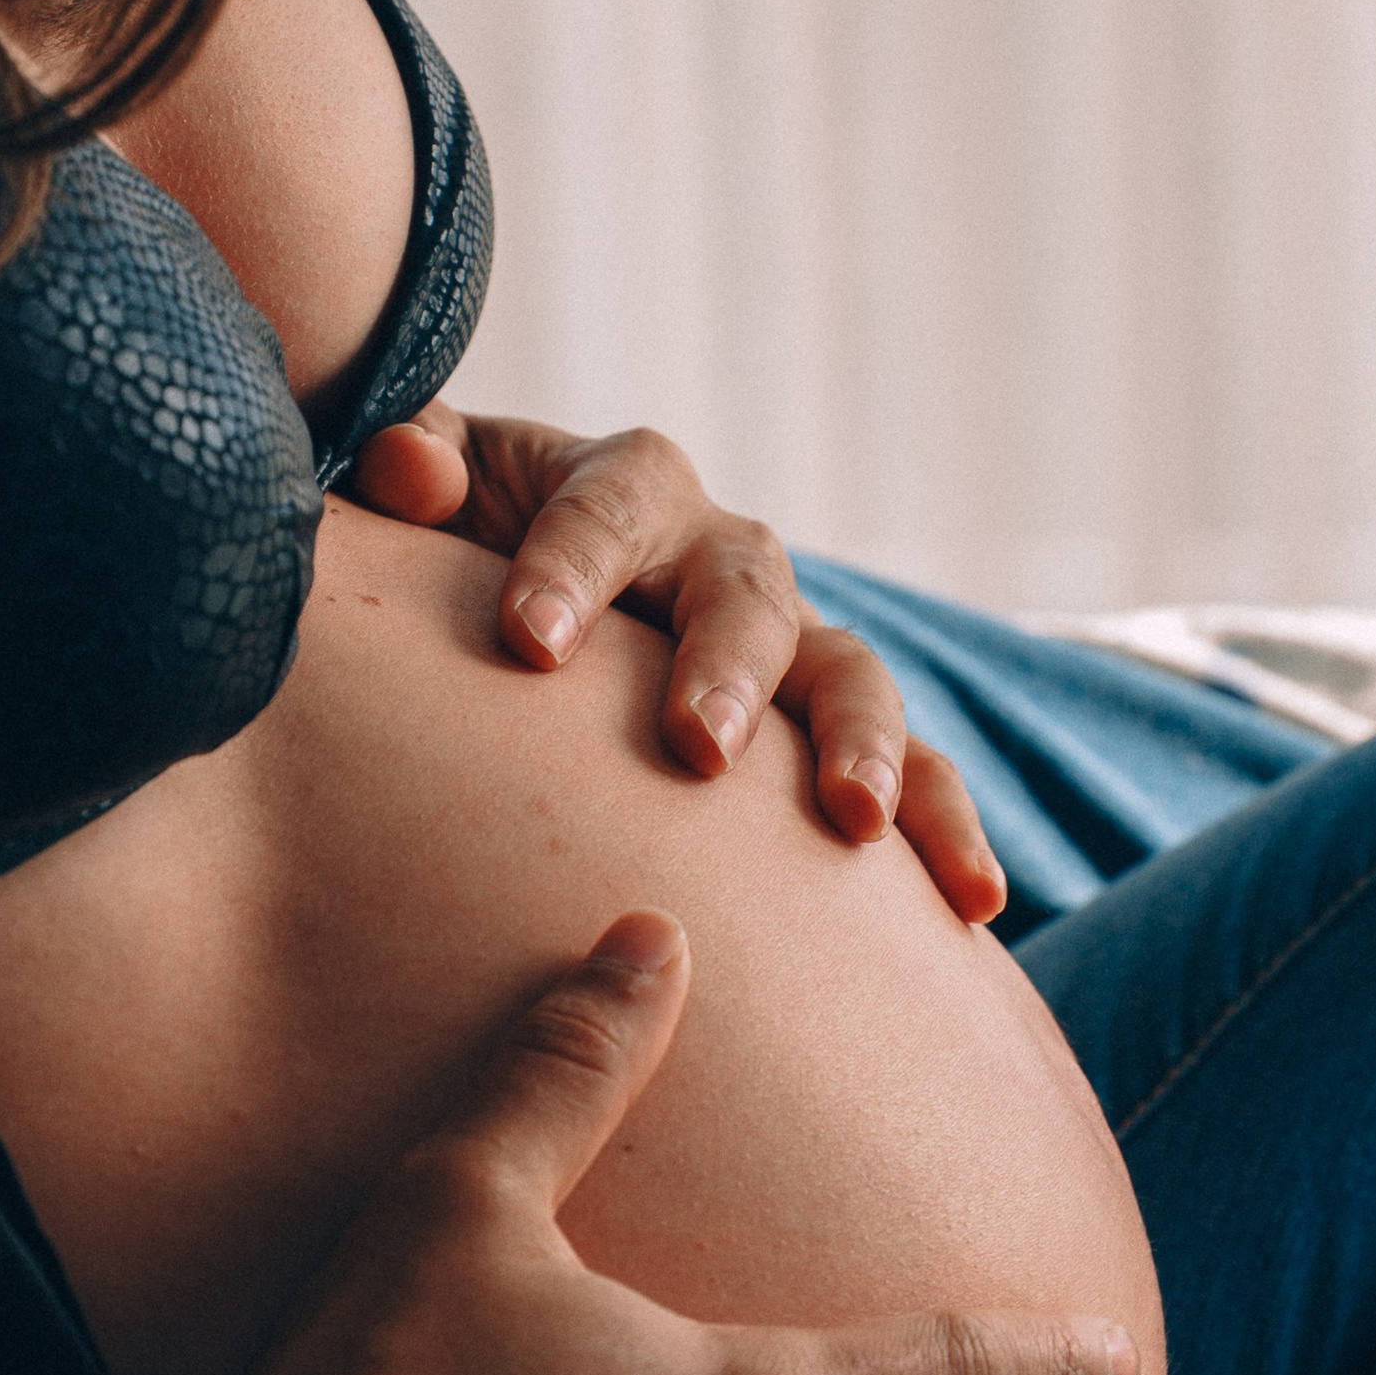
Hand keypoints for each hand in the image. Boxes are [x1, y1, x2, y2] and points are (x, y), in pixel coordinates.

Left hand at [350, 405, 1006, 923]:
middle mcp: (722, 558)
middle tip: (699, 745)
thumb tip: (401, 470)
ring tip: (853, 822)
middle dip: (728, 666)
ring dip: (861, 744)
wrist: (530, 624)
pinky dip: (946, 827)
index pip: (606, 508)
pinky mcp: (835, 735)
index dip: (571, 565)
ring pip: (851, 676)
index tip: (529, 644)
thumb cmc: (459, 564)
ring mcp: (792, 648)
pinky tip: (975, 904)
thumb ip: (413, 475)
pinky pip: (913, 774)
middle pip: (745, 592)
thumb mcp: (426, 502)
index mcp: (623, 491)